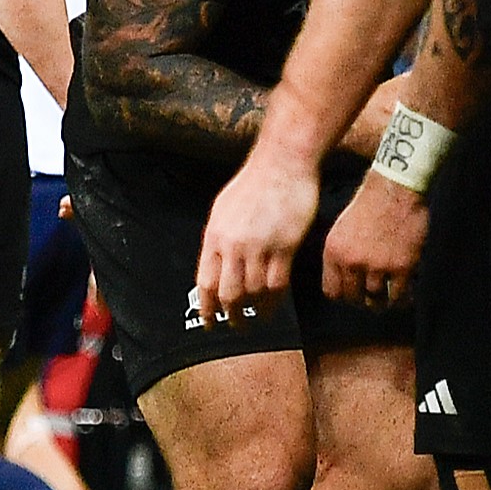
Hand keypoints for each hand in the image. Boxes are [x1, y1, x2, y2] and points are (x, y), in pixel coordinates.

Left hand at [193, 147, 317, 324]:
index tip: (209, 322)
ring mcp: (259, 247)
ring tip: (258, 318)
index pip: (205, 282)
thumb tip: (215, 264)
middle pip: (228, 294)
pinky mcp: (284, 247)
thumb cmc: (254, 183)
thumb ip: (218, 239)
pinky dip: (274, 301)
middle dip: (231, 316)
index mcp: (215, 236)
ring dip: (255, 311)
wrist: (282, 163)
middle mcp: (234, 245)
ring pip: (254, 292)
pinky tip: (274, 306)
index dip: (207, 307)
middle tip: (236, 326)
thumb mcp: (223, 209)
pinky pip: (277, 284)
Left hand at [320, 173, 428, 308]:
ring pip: (376, 299)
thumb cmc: (369, 203)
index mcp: (334, 252)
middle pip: (353, 298)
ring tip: (387, 301)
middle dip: (362, 301)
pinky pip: (398, 295)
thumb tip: (344, 278)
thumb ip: (340, 254)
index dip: (343, 297)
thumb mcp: (341, 228)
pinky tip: (403, 297)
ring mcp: (377, 266)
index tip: (352, 297)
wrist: (395, 188)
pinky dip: (400, 300)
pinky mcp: (401, 266)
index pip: (332, 291)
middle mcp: (352, 262)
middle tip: (372, 300)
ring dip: (382, 303)